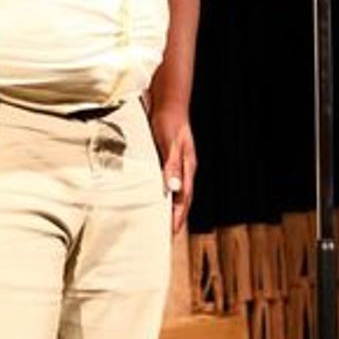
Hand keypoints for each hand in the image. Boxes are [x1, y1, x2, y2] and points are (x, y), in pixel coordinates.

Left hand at [149, 99, 195, 234]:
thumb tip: (173, 190)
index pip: (183, 200)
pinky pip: (165, 182)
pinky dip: (160, 194)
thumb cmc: (169, 121)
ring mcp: (176, 165)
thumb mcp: (170, 143)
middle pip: (181, 199)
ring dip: (167, 207)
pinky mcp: (166, 159)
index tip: (170, 235)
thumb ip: (171, 165)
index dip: (177, 218)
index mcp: (187, 168)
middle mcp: (183, 169)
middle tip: (165, 237)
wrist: (168, 101)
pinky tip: (150, 198)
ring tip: (158, 223)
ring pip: (174, 192)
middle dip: (175, 218)